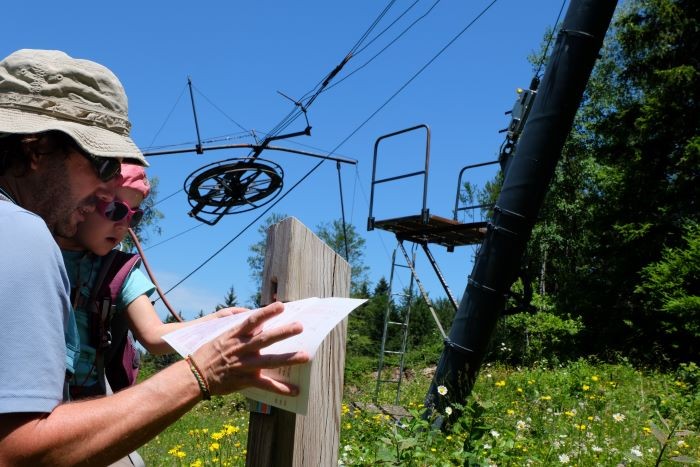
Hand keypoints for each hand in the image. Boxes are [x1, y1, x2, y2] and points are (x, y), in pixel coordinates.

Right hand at [193, 302, 308, 395]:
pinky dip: (281, 389)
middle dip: (283, 333)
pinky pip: (266, 385)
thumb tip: (259, 324)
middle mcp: (240, 349)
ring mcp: (244, 365)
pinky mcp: (245, 380)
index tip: (281, 306)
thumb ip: (240, 331)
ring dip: (288, 358)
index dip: (267, 313)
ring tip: (305, 356)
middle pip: (265, 339)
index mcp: (234, 336)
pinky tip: (295, 391)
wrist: (195, 376)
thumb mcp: (221, 337)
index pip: (252, 321)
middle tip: (300, 326)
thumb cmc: (209, 354)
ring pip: (269, 361)